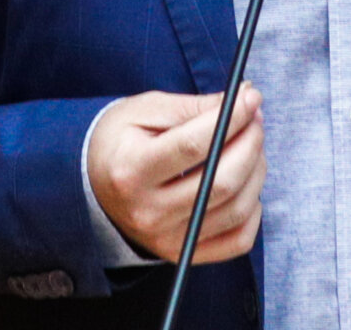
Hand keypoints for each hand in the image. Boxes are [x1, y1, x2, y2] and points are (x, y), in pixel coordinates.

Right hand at [86, 85, 265, 263]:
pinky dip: (253, 211)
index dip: (232, 119)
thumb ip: (194, 106)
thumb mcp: (146, 110)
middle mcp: (146, 212)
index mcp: (130, 169)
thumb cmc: (122, 140)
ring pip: (236, 209)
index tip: (251, 98)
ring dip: (256, 171)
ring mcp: (165, 239)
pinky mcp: (182, 252)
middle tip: (254, 119)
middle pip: (220, 182)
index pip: (192, 145)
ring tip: (251, 145)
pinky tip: (246, 184)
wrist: (94, 183)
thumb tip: (245, 99)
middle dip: (250, 144)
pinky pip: (237, 241)